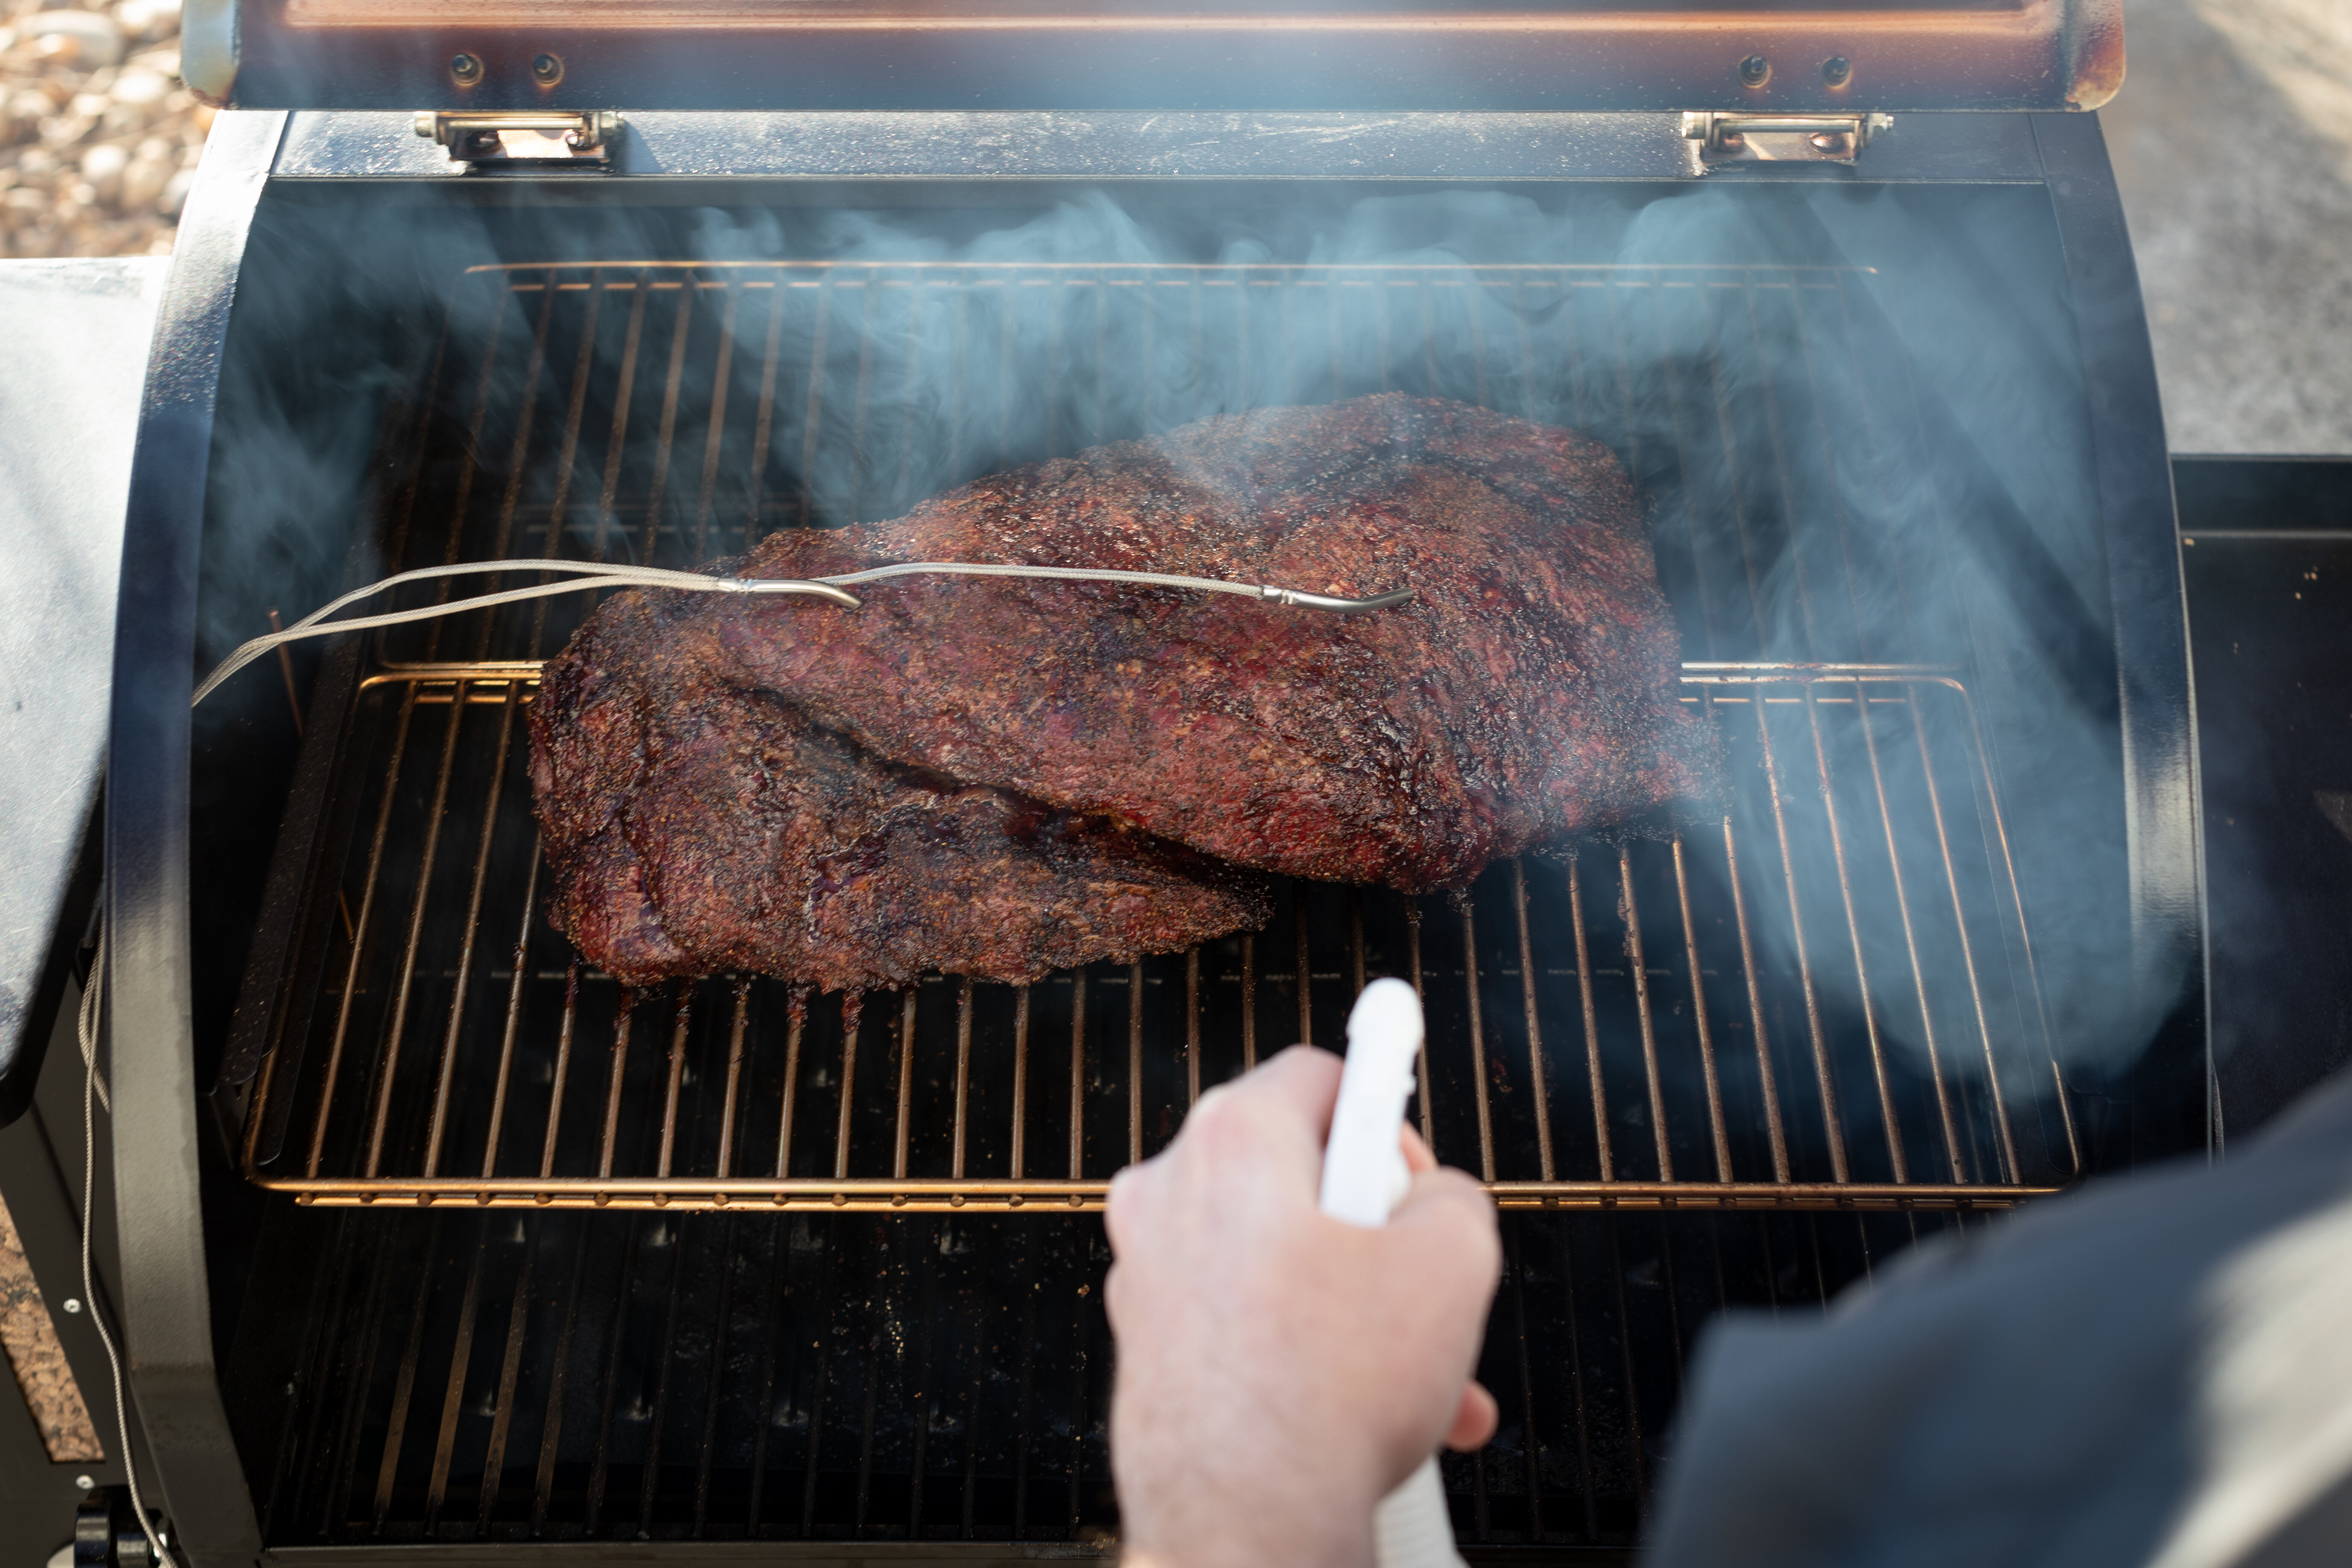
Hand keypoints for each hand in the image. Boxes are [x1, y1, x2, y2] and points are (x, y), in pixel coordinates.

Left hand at [1105, 1044, 1501, 1567]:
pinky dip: (1310, 1354)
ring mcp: (1151, 1276)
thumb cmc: (1324, 1399)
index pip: (1321, 1075)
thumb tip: (1436, 1199)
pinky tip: (1373, 1411)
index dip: (1390, 1115)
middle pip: (1300, 1173)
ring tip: (1424, 1373)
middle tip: (1420, 1274)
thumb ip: (1453, 1196)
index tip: (1412, 1155)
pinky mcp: (1152, 1347)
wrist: (1245, 1527)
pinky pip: (1251, 1322)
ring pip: (1283, 1261)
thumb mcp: (1452, 1259)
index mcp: (1229, 1143)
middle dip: (1377, 1230)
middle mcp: (1169, 1197)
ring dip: (1359, 1309)